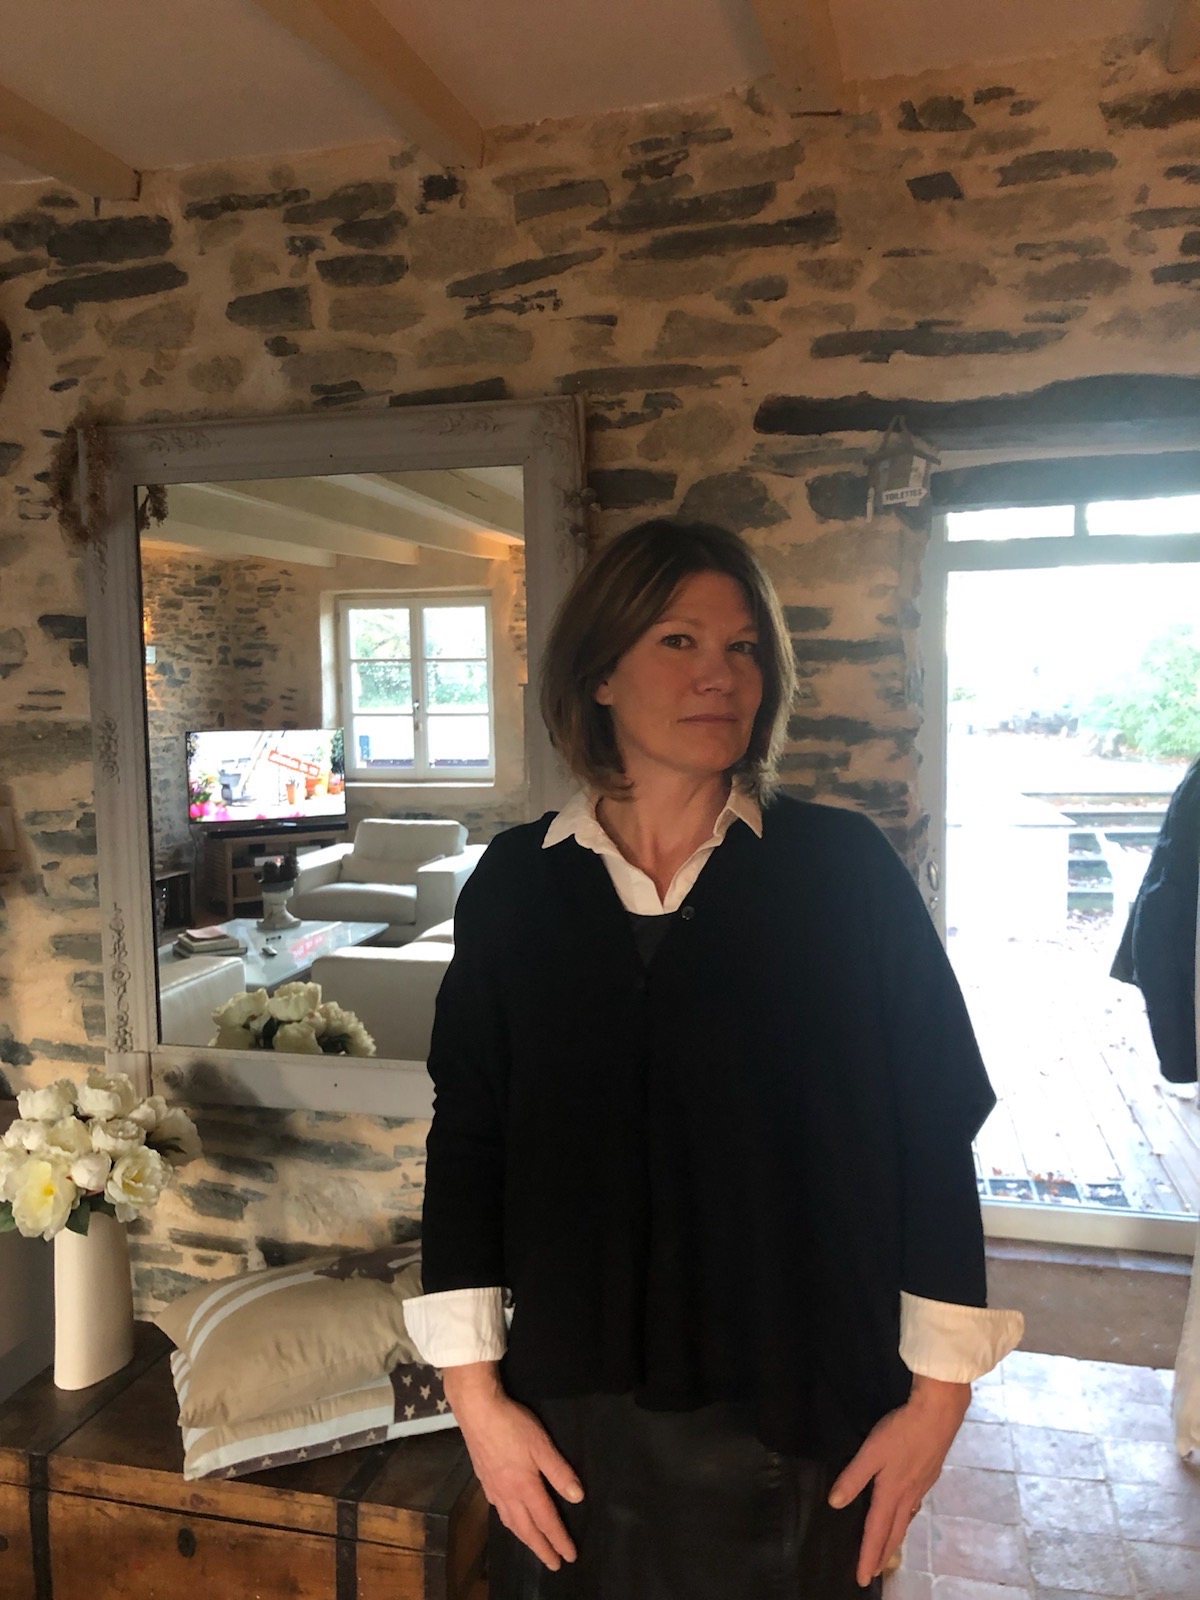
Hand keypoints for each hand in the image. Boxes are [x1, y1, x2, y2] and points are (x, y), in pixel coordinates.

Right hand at [443, 1363, 583, 1571]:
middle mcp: (508, 1494)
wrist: (477, 1411)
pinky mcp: (483, 1479)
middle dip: (541, 1548)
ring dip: (524, 1538)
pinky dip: (508, 1522)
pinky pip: (498, 1510)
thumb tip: (577, 1498)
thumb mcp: (542, 1445)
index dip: (559, 1540)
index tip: (570, 1556)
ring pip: (511, 1522)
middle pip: (527, 1530)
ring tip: (533, 1546)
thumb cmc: (512, 1425)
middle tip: (553, 1564)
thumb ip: (559, 1472)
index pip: (547, 1521)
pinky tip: (509, 1517)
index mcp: (525, 1488)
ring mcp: (493, 1488)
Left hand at [828, 1376, 969, 1587]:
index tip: (862, 1579)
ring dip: (895, 1538)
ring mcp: (922, 1486)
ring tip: (889, 1547)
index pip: (876, 1532)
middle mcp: (908, 1496)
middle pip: (894, 1532)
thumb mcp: (871, 1452)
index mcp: (892, 1493)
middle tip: (875, 1572)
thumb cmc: (902, 1432)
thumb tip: (835, 1504)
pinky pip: (915, 1505)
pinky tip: (907, 1509)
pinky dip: (907, 1517)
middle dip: (883, 1554)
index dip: (867, 1556)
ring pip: (906, 1520)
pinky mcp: (930, 1474)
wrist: (939, 1414)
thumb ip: (853, 1477)